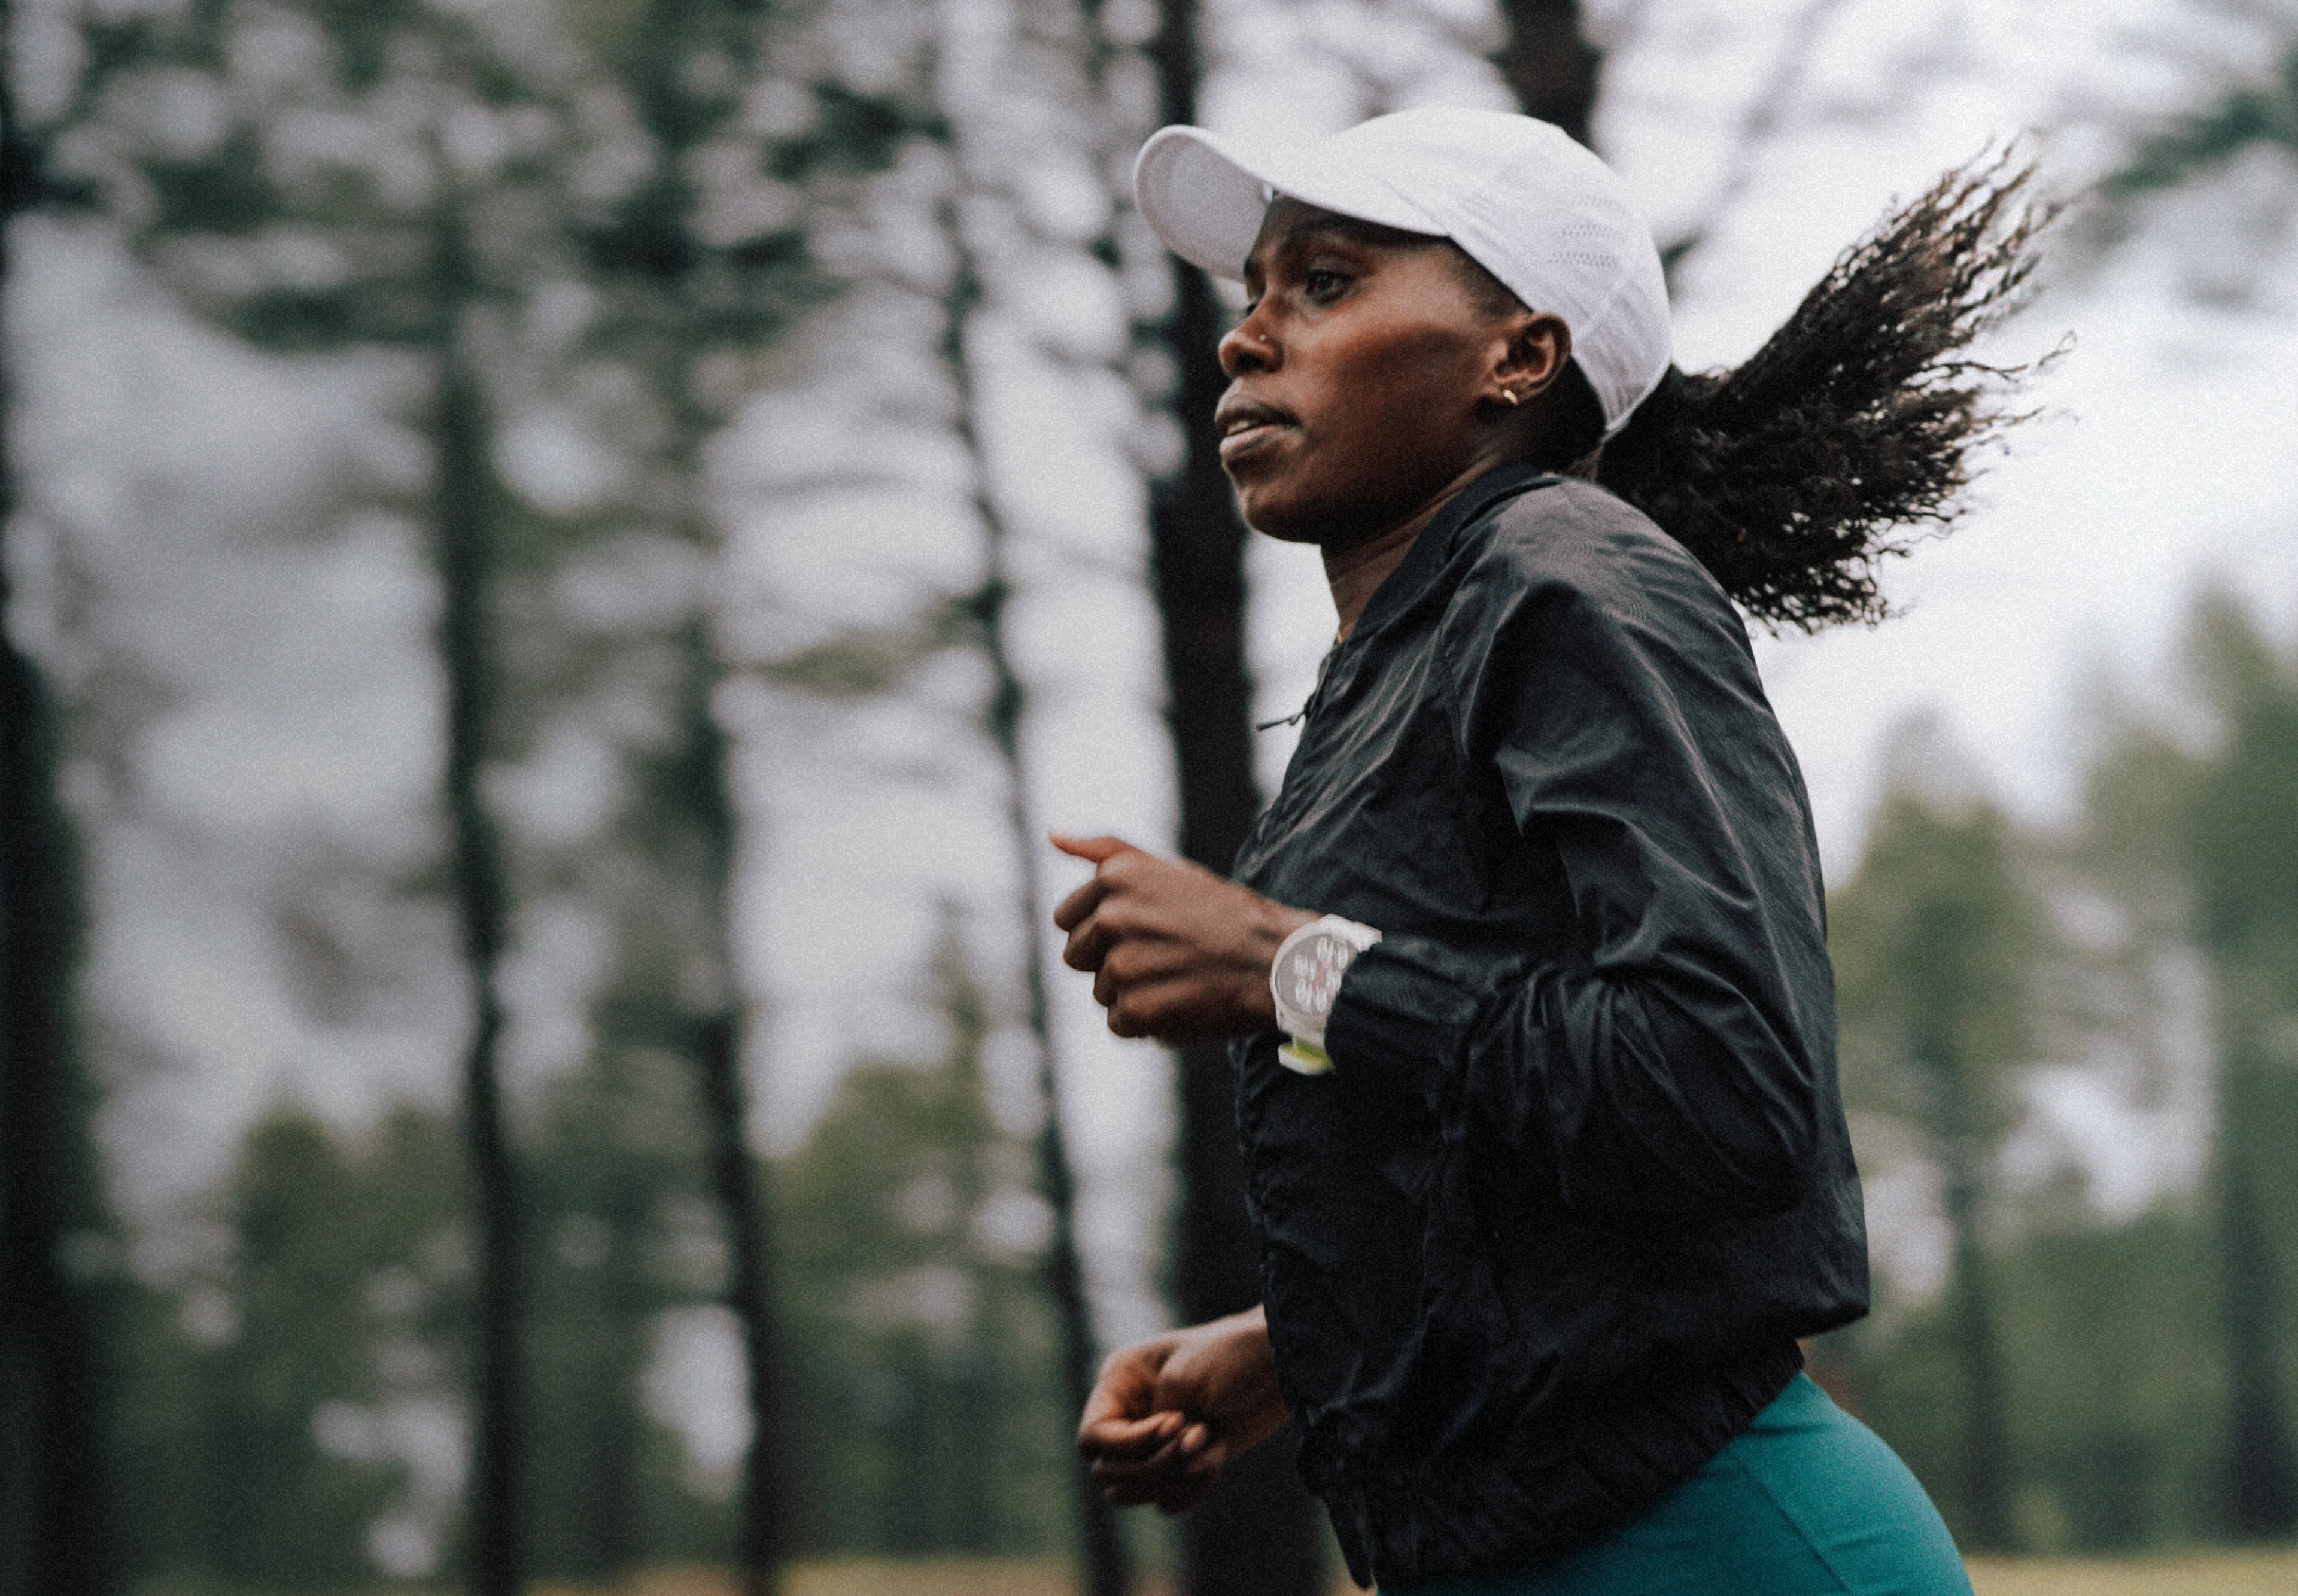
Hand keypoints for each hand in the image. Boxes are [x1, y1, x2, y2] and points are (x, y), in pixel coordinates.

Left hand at [1051, 834, 1315, 1041]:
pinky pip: (1120, 1023)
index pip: (1066, 918)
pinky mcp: (1137, 1008)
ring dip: (1133, 992)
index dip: (1102, 930)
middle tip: (1163, 956)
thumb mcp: (1165, 868)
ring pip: (1101, 991)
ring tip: (1179, 977)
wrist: (1275, 959)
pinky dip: (1148, 1022)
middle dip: (1111, 960)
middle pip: (1077, 956)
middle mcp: (1112, 917)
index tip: (1142, 930)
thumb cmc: (1222, 913)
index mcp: (1115, 877)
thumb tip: (1052, 835)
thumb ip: (1106, 851)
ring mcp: (1122, 965)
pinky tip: (1182, 1002)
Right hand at [1076, 1307, 1289, 1512]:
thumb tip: (1138, 1483)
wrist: (1277, 1366)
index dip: (1129, 1445)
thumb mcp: (1185, 1378)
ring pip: (1135, 1492)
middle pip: (1109, 1473)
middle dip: (1155, 1464)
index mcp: (1118, 1382)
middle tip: (1196, 1437)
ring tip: (1209, 1445)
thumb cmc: (1230, 1356)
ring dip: (1174, 1477)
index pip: (1093, 1439)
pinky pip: (1167, 1501)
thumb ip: (1154, 1428)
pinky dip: (1192, 1488)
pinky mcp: (1178, 1464)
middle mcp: (1127, 1415)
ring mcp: (1151, 1443)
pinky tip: (1217, 1455)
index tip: (1175, 1425)